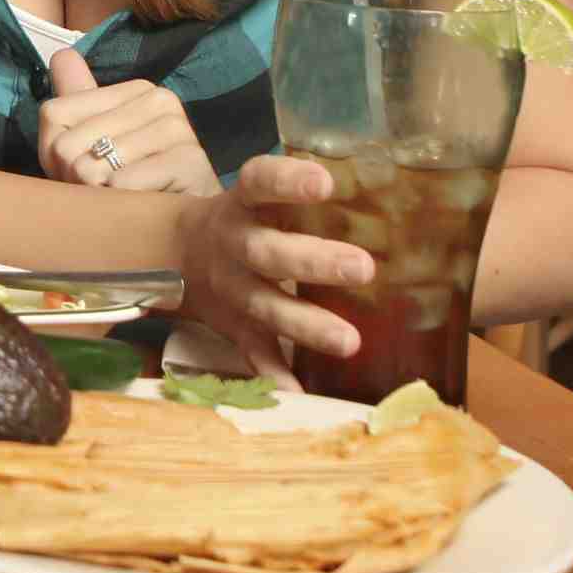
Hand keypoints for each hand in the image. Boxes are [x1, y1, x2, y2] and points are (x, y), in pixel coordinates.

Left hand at [37, 50, 219, 194]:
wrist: (186, 231)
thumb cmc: (132, 187)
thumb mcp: (92, 144)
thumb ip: (74, 102)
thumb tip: (63, 54)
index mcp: (136, 89)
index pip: (53, 114)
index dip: (53, 154)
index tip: (81, 170)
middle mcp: (160, 99)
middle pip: (67, 143)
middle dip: (73, 179)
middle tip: (104, 192)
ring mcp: (179, 128)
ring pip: (91, 167)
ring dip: (95, 197)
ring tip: (122, 202)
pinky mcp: (190, 162)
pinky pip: (121, 184)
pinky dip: (118, 205)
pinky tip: (139, 207)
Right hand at [174, 152, 373, 388]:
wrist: (180, 254)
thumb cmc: (249, 218)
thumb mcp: (263, 195)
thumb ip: (306, 194)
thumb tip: (393, 189)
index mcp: (243, 203)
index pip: (260, 183)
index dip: (288, 182)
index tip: (325, 183)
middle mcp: (234, 243)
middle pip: (267, 252)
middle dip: (312, 261)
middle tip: (363, 268)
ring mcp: (231, 288)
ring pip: (265, 306)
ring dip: (305, 324)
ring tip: (350, 341)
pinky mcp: (233, 325)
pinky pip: (251, 351)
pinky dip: (273, 373)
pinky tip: (298, 391)